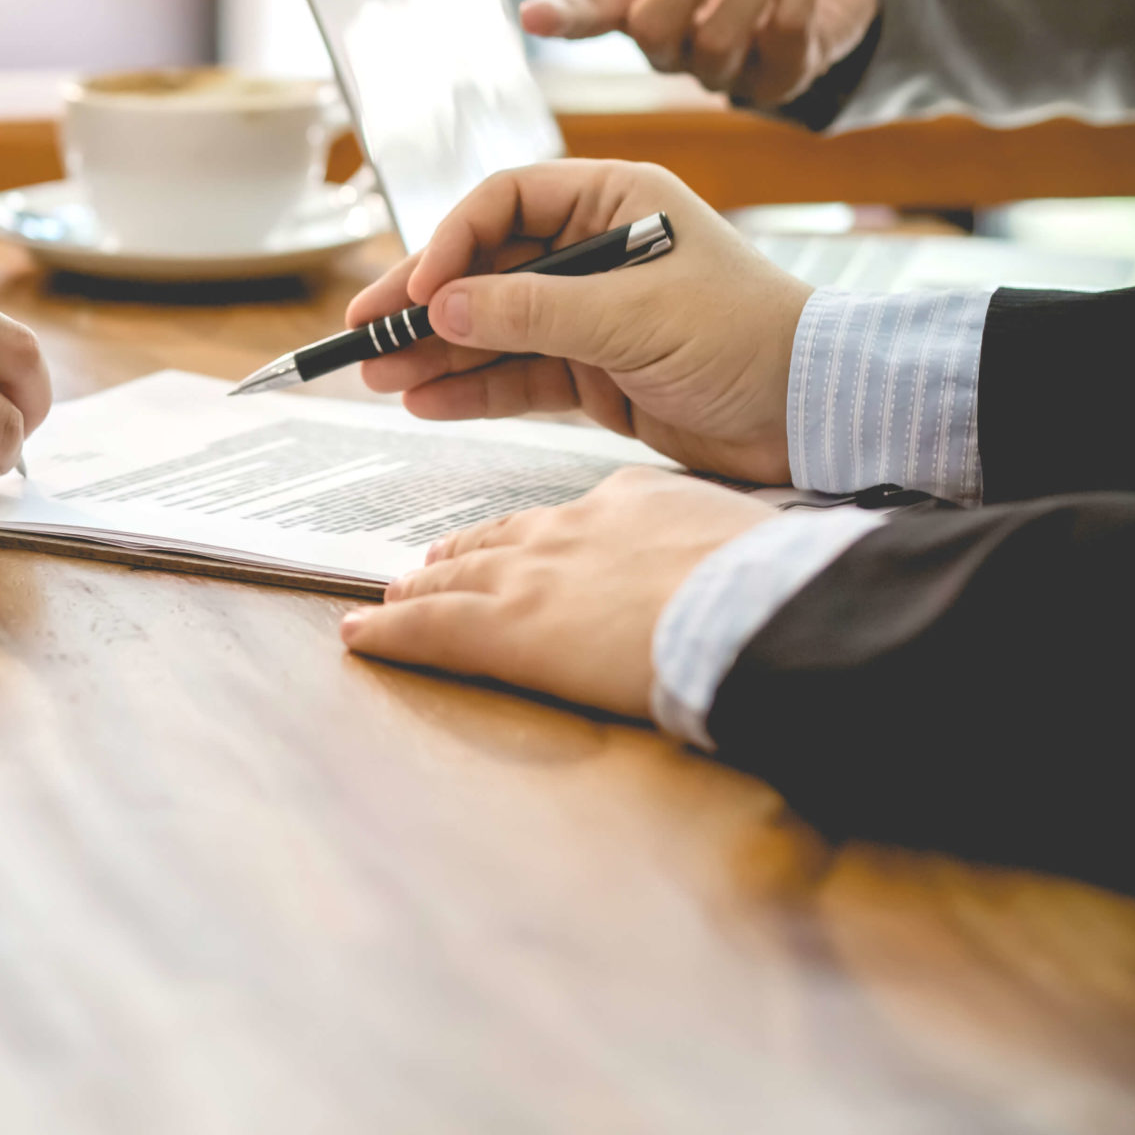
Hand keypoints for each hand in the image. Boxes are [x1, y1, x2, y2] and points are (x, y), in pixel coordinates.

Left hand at [340, 469, 775, 717]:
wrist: (756, 605)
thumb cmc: (775, 582)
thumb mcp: (746, 538)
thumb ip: (715, 546)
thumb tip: (734, 565)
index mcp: (630, 499)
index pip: (561, 515)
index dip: (525, 532)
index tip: (511, 541)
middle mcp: (568, 528)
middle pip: (496, 539)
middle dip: (459, 554)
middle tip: (429, 564)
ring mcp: (531, 576)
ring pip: (454, 579)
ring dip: (419, 588)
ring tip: (394, 595)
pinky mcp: (505, 628)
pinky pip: (428, 628)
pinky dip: (388, 632)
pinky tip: (359, 635)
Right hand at [346, 160, 809, 484]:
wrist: (820, 414)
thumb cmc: (750, 339)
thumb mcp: (635, 318)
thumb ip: (533, 312)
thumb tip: (441, 308)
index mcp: (617, 201)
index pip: (505, 203)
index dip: (451, 243)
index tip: (417, 291)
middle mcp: (599, 250)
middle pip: (486, 267)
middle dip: (424, 303)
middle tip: (363, 334)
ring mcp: (594, 313)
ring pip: (493, 327)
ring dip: (436, 352)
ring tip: (377, 377)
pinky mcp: (596, 371)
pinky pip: (517, 374)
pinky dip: (472, 388)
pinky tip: (425, 399)